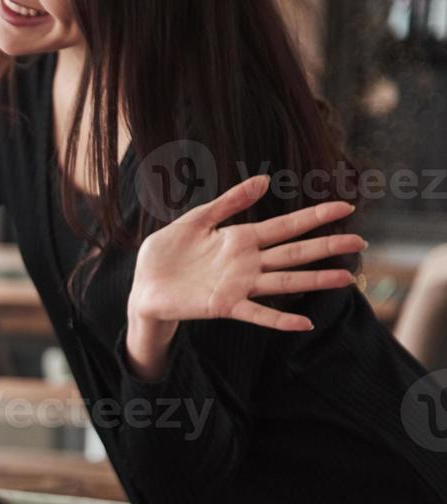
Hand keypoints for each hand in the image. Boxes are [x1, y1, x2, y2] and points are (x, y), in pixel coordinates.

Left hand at [126, 175, 363, 379]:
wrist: (143, 286)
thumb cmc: (166, 253)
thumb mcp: (195, 220)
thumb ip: (228, 202)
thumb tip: (264, 181)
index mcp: (240, 238)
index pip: (285, 225)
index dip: (315, 216)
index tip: (345, 207)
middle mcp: (246, 262)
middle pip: (294, 252)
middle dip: (326, 247)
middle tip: (360, 244)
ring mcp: (238, 285)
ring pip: (284, 282)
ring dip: (314, 280)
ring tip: (346, 279)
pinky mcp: (224, 305)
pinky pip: (257, 314)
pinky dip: (279, 319)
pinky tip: (302, 323)